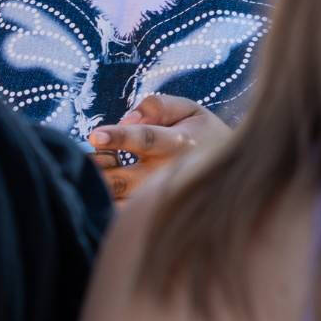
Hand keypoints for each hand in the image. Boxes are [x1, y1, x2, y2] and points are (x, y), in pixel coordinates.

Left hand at [86, 93, 229, 203]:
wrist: (232, 173)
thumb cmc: (202, 134)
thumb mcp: (189, 109)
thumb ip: (158, 106)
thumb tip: (128, 118)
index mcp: (178, 144)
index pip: (144, 139)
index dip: (118, 137)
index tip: (94, 135)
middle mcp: (169, 174)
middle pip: (124, 178)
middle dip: (99, 168)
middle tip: (88, 156)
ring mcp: (162, 198)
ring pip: (120, 200)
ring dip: (100, 185)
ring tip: (96, 168)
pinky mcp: (156, 213)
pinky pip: (123, 215)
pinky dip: (107, 203)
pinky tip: (102, 188)